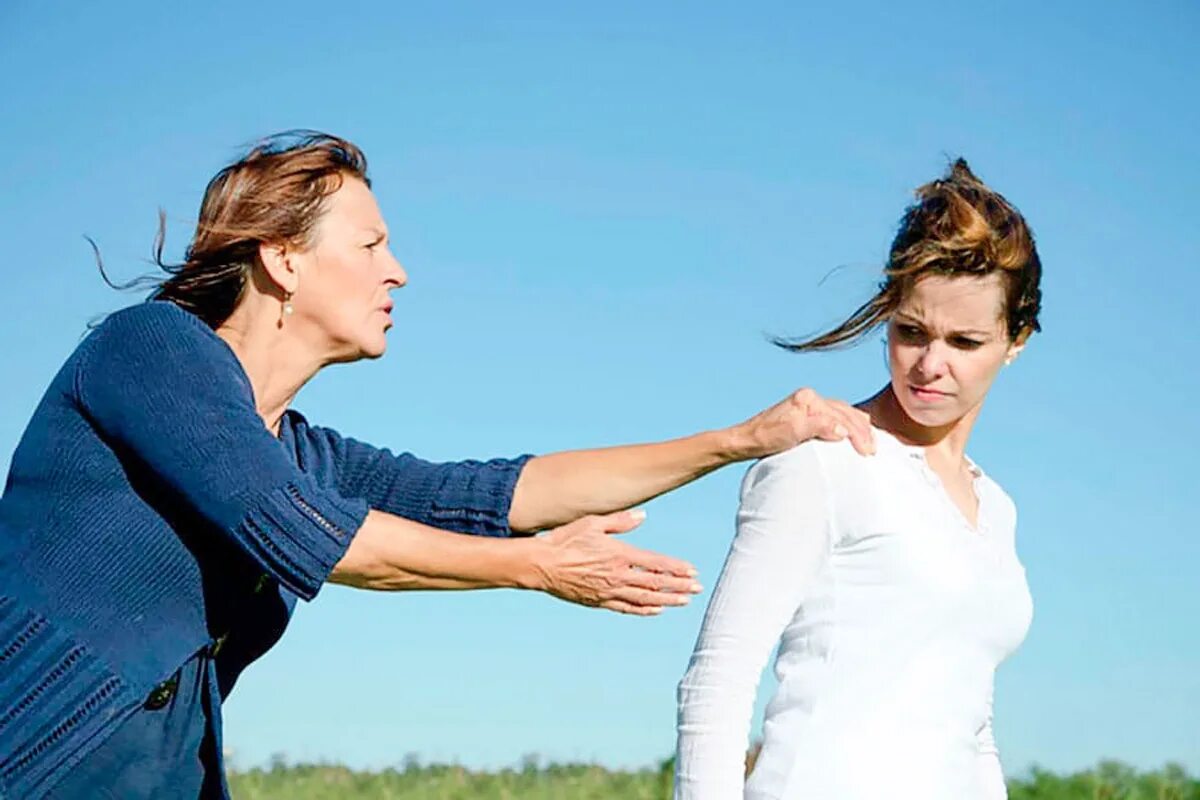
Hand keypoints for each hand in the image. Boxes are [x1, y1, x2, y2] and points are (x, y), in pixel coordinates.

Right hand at [529, 510, 700, 615]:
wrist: (540, 565)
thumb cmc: (565, 539)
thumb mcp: (593, 523)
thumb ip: (621, 521)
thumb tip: (644, 516)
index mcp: (619, 555)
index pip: (655, 564)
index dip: (676, 568)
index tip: (692, 571)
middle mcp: (617, 576)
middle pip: (655, 584)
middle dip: (679, 586)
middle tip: (698, 588)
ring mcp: (608, 592)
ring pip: (645, 600)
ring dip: (667, 600)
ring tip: (684, 601)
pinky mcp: (598, 602)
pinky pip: (626, 608)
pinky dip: (644, 610)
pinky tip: (656, 610)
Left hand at [727, 388, 874, 458]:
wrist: (745, 440)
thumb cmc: (764, 438)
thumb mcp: (791, 433)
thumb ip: (817, 428)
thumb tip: (842, 431)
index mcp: (808, 398)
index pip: (841, 416)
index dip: (857, 434)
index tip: (867, 452)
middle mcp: (810, 398)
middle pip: (846, 412)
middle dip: (862, 431)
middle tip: (873, 451)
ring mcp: (809, 405)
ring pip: (844, 412)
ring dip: (859, 427)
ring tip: (870, 443)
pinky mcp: (808, 415)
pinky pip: (837, 416)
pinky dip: (850, 425)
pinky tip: (855, 435)